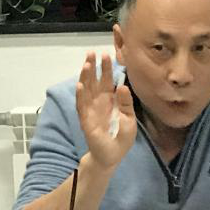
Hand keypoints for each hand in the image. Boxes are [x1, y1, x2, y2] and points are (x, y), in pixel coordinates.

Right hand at [76, 52, 136, 170]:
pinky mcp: (86, 120)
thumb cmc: (121, 139)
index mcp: (110, 101)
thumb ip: (126, 103)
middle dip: (94, 67)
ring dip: (85, 77)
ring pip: (86, 90)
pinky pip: (82, 106)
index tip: (107, 54)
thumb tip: (122, 85)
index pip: (107, 81)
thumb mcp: (129, 119)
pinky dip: (80, 95)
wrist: (112, 157)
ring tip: (87, 64)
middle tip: (92, 52)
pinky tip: (80, 85)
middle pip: (95, 81)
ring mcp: (91, 110)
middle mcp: (99, 103)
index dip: (106, 68)